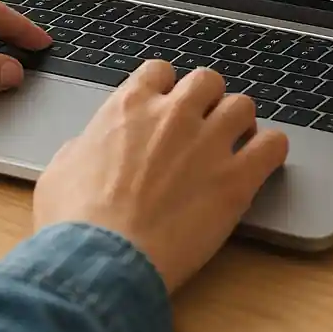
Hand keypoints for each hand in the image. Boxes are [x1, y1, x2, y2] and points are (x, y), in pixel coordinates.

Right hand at [32, 61, 288, 292]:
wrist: (103, 261)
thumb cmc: (74, 222)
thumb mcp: (59, 170)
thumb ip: (82, 147)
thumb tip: (84, 149)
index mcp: (129, 106)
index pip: (160, 70)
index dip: (166, 89)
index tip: (166, 107)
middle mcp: (173, 113)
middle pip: (207, 80)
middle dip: (207, 100)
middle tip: (203, 126)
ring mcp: (208, 142)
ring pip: (243, 105)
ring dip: (240, 123)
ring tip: (235, 144)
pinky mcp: (236, 179)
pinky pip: (273, 145)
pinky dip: (271, 151)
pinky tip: (261, 164)